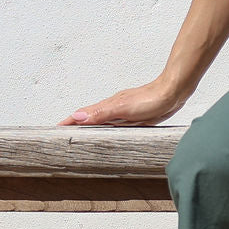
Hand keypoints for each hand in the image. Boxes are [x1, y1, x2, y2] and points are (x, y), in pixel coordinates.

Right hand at [57, 79, 185, 127]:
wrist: (173, 92)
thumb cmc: (151, 99)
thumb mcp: (123, 108)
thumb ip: (101, 113)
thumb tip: (77, 116)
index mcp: (107, 107)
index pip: (82, 115)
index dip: (68, 122)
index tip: (55, 129)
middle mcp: (113, 109)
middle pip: (89, 118)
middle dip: (75, 125)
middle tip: (62, 134)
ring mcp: (123, 113)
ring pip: (101, 122)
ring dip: (89, 128)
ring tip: (79, 136)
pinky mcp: (134, 117)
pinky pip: (115, 125)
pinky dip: (106, 129)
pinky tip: (108, 133)